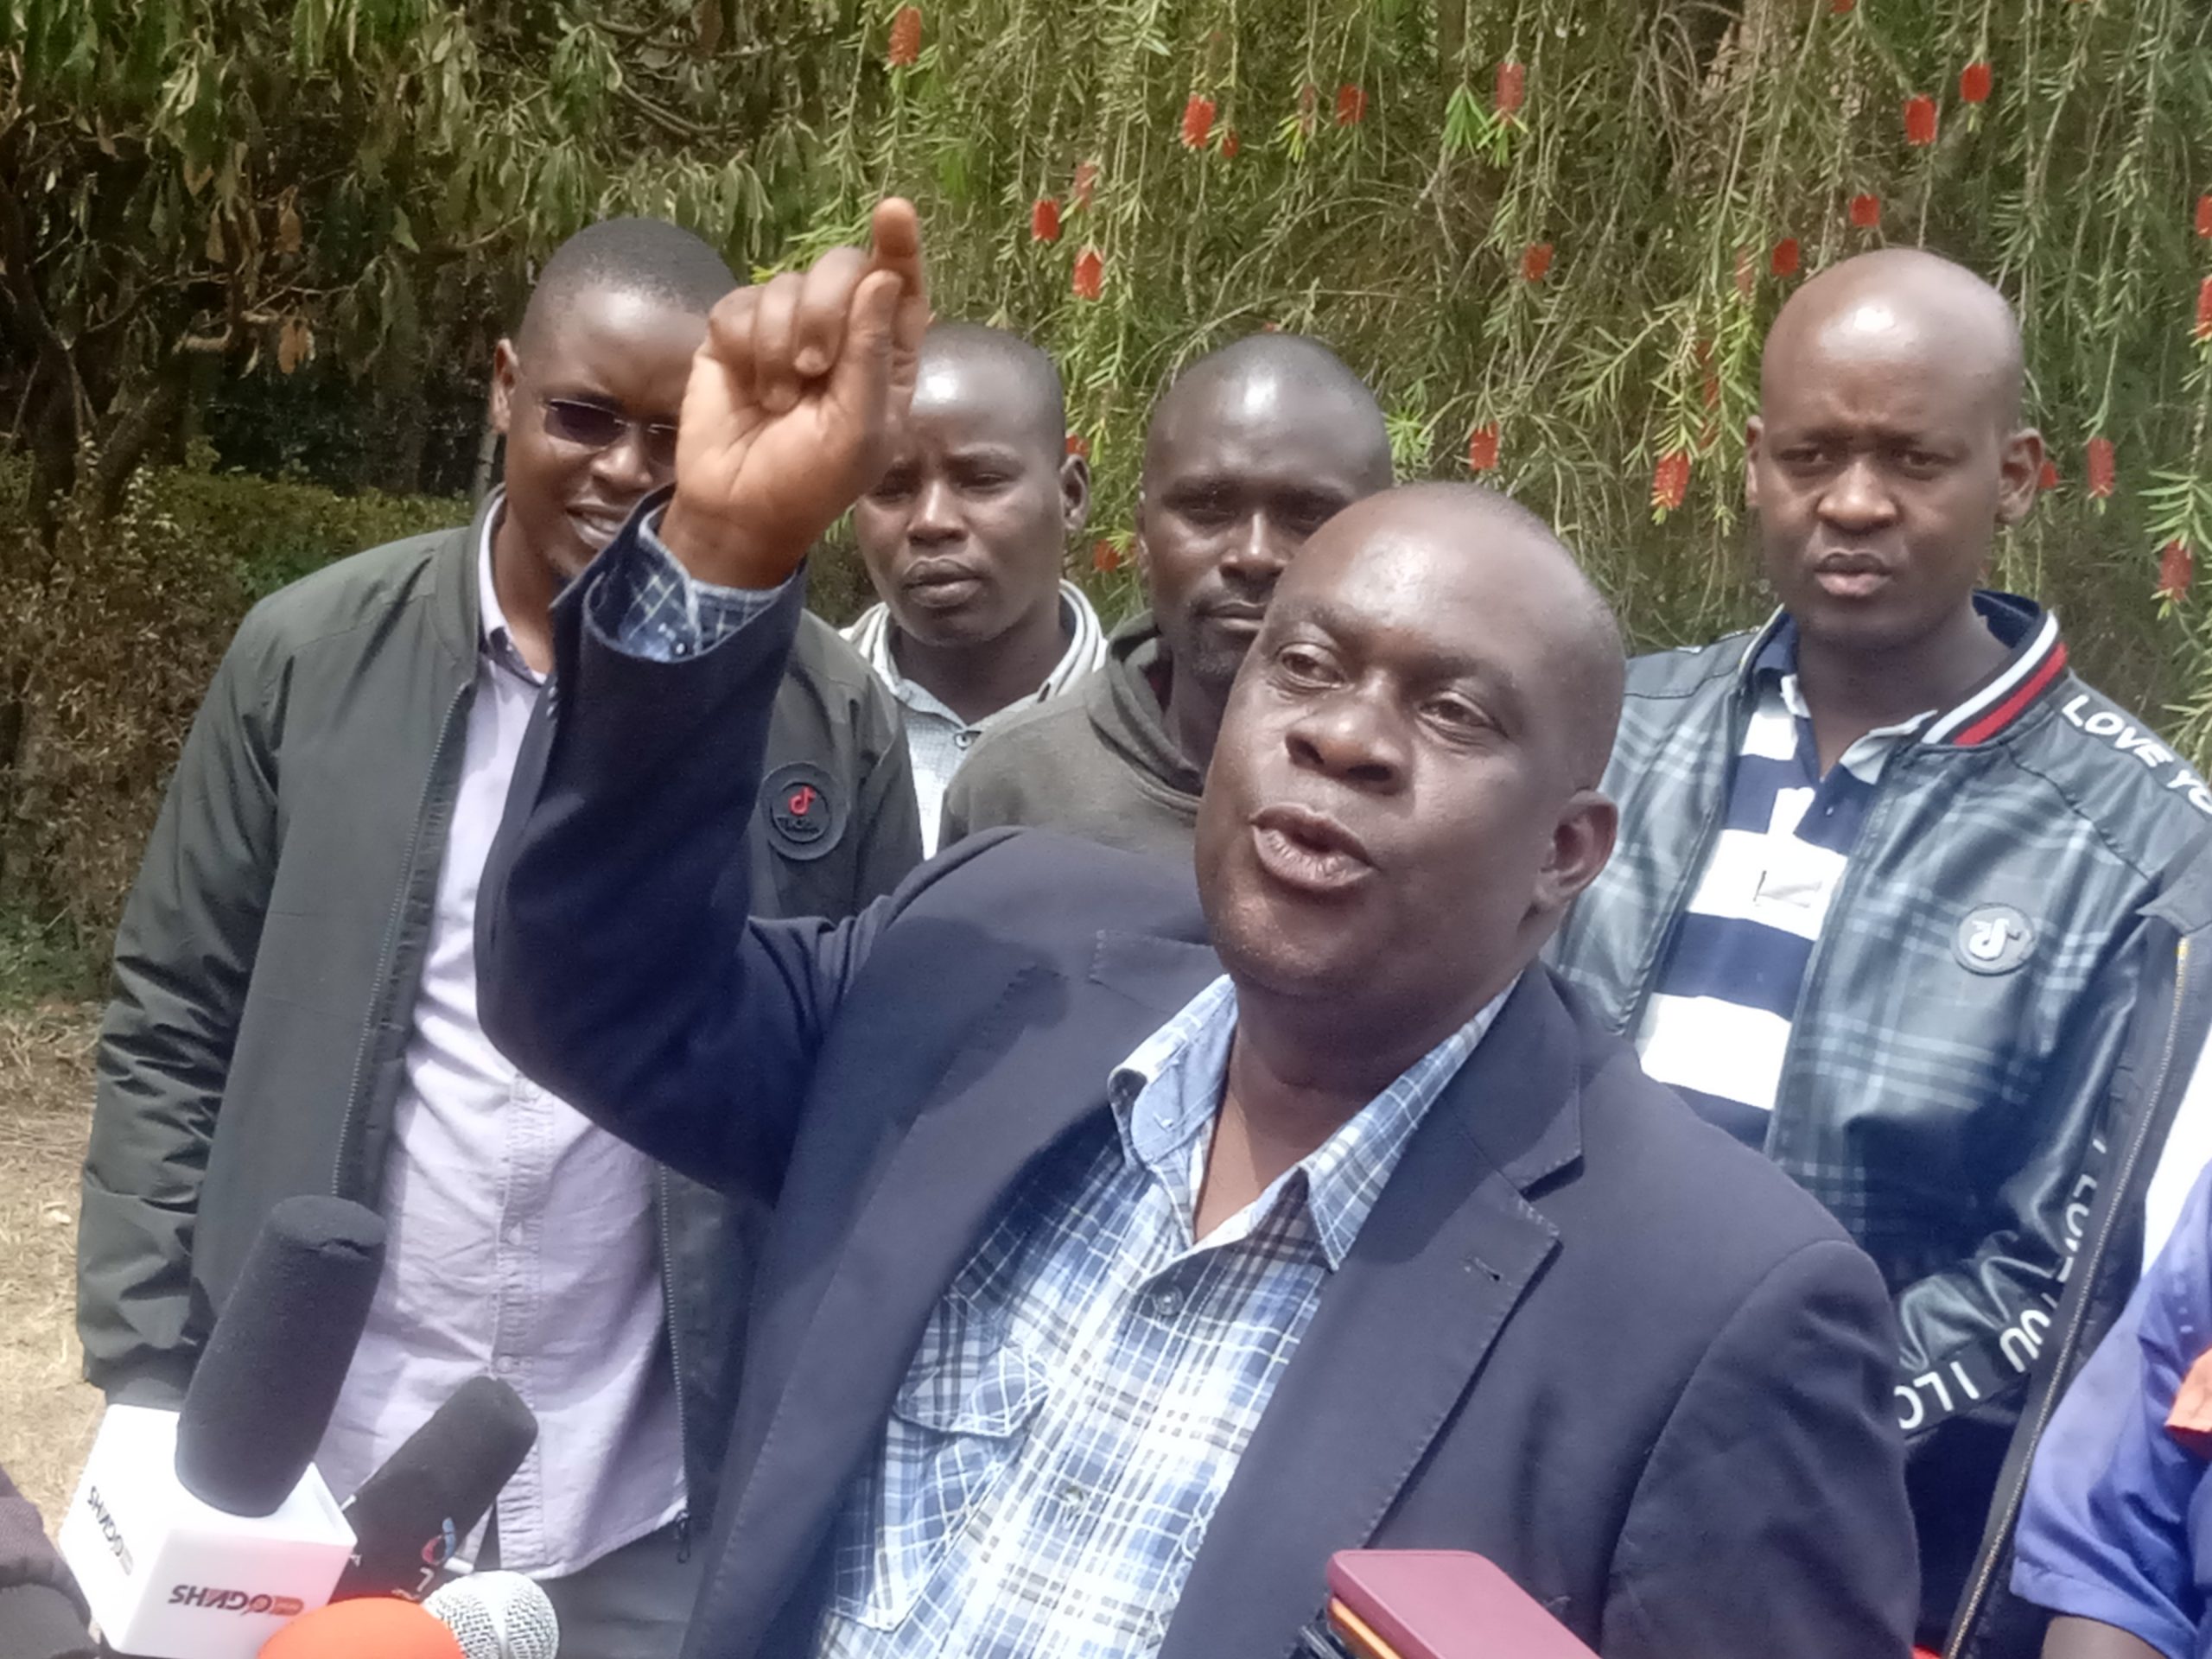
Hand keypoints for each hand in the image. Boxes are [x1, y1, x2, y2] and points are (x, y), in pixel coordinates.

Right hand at [662, 198, 929, 587]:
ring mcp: (784, 329)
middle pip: (840, 269)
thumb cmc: (811, 483)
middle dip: (824, 310)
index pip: (901, 287)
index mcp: (885, 356)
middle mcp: (839, 333)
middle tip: (813, 368)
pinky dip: (743, 343)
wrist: (738, 510)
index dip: (899, 247)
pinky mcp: (734, 334)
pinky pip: (739, 303)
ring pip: (784, 284)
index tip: (893, 213)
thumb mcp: (859, 431)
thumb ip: (872, 354)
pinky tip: (746, 385)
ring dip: (778, 343)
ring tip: (777, 401)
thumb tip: (883, 277)